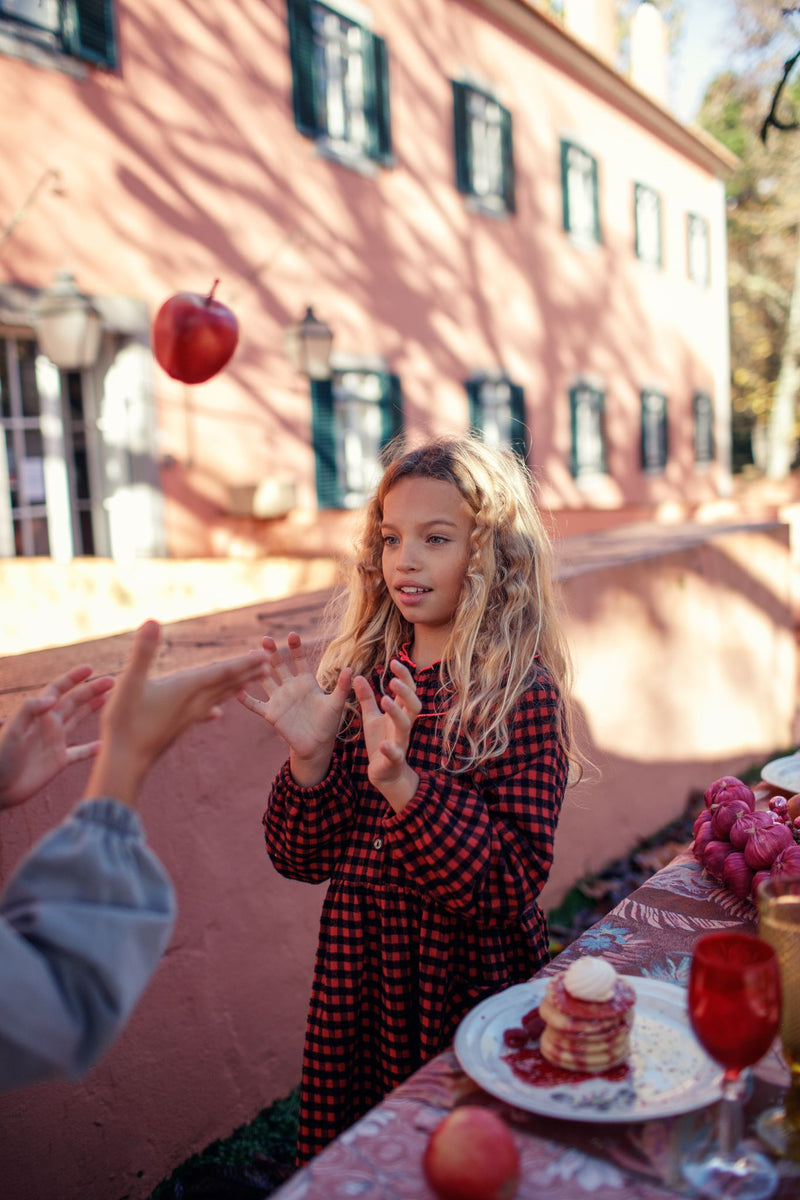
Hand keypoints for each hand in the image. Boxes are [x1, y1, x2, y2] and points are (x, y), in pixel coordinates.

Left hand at [0, 665, 113, 808]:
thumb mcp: (11, 731)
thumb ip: (30, 710)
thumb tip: (53, 698)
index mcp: (38, 715)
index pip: (57, 690)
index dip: (73, 678)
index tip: (89, 669)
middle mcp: (48, 725)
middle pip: (73, 702)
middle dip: (91, 690)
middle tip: (112, 681)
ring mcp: (55, 742)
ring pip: (78, 721)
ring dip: (93, 710)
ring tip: (110, 700)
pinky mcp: (58, 761)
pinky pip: (79, 752)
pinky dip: (92, 748)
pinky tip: (105, 744)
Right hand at [83, 620, 269, 807]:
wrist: (124, 763)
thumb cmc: (125, 721)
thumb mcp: (130, 682)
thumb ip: (143, 652)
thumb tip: (151, 620)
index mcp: (186, 689)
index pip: (221, 672)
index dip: (243, 662)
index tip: (265, 654)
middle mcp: (193, 703)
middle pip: (227, 684)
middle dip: (248, 671)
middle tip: (271, 662)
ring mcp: (188, 716)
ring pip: (219, 697)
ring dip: (238, 686)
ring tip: (254, 680)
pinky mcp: (179, 727)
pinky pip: (204, 712)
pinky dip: (214, 706)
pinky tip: (216, 713)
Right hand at [236, 632, 351, 785]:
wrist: (317, 745)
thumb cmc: (328, 723)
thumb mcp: (336, 704)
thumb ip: (342, 687)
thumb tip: (351, 670)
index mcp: (306, 682)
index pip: (299, 660)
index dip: (296, 648)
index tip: (293, 635)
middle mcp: (290, 687)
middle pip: (278, 666)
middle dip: (272, 653)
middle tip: (265, 639)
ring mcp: (279, 699)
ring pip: (265, 680)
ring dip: (257, 670)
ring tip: (248, 656)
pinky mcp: (272, 714)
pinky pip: (256, 705)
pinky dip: (246, 699)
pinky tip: (236, 690)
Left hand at [353, 659, 420, 812]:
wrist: (385, 773)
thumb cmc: (381, 741)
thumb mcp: (371, 717)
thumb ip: (366, 698)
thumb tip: (357, 676)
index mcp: (399, 714)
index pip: (407, 691)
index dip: (404, 677)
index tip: (394, 662)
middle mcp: (403, 726)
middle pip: (414, 705)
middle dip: (406, 692)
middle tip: (393, 681)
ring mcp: (401, 742)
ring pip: (405, 726)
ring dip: (397, 714)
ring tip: (385, 701)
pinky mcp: (394, 760)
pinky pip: (395, 754)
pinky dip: (390, 749)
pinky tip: (383, 744)